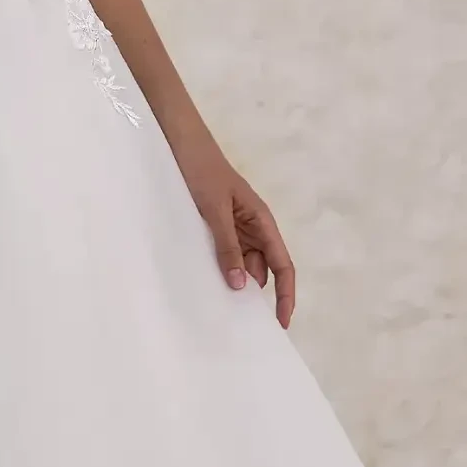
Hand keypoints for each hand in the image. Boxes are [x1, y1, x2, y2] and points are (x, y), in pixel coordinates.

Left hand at [175, 141, 295, 327]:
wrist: (181, 144)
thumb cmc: (202, 171)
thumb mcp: (215, 211)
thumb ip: (227, 247)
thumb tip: (239, 285)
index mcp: (262, 221)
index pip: (283, 265)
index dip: (286, 294)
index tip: (281, 322)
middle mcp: (253, 226)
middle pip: (263, 268)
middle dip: (257, 294)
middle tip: (241, 322)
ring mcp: (235, 226)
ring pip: (243, 263)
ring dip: (235, 280)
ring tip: (222, 306)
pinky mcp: (216, 224)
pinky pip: (224, 252)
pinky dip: (220, 267)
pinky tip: (208, 281)